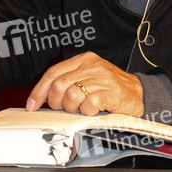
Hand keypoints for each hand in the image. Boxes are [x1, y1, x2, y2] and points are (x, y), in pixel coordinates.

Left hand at [26, 51, 143, 116]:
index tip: (32, 104)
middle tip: (63, 109)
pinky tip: (92, 111)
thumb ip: (69, 80)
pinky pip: (89, 105)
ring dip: (72, 108)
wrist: (138, 92)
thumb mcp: (89, 76)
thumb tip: (44, 96)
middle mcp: (92, 66)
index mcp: (83, 59)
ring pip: (72, 95)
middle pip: (59, 85)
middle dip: (56, 102)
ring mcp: (102, 79)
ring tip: (81, 109)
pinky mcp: (111, 93)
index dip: (39, 90)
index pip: (53, 73)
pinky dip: (87, 112)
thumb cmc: (110, 87)